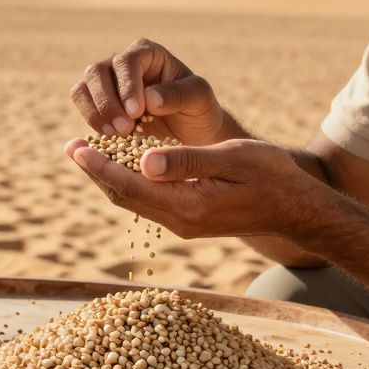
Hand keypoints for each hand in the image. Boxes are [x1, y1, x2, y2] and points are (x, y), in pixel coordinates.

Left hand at [64, 137, 320, 239]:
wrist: (297, 209)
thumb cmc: (271, 175)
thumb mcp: (231, 159)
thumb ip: (187, 160)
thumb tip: (144, 162)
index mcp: (188, 206)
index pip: (131, 186)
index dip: (99, 166)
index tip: (75, 146)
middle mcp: (181, 221)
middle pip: (125, 197)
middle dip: (95, 171)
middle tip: (70, 145)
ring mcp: (184, 224)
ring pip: (135, 200)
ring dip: (109, 177)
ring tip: (87, 153)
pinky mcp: (190, 220)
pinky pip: (149, 202)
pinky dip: (130, 182)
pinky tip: (123, 165)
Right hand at [70, 38, 227, 145]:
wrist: (192, 133)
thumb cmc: (199, 110)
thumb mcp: (200, 99)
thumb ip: (178, 94)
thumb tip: (149, 98)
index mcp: (147, 53)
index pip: (127, 61)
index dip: (127, 85)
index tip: (136, 112)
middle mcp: (122, 63)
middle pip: (97, 72)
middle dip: (107, 102)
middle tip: (124, 129)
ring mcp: (106, 83)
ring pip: (82, 88)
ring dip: (94, 112)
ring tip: (115, 135)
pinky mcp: (97, 104)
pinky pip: (81, 107)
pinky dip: (90, 122)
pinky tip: (108, 138)